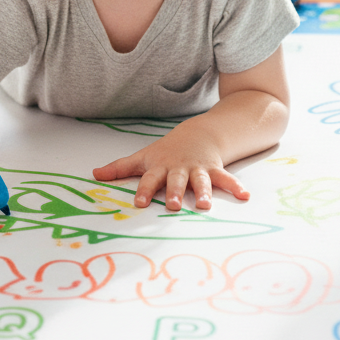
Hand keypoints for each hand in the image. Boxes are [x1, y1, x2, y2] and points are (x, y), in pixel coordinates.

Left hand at [92, 133, 249, 210]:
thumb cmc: (166, 151)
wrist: (197, 134)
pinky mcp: (214, 169)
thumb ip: (119, 168)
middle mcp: (179, 169)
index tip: (139, 203)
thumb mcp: (143, 157)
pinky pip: (225, 178)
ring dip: (203, 192)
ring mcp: (198, 169)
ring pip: (200, 181)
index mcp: (160, 167)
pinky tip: (245, 196)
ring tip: (205, 205)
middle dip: (175, 192)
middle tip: (174, 206)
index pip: (149, 180)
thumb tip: (94, 175)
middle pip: (176, 181)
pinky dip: (235, 187)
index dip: (144, 190)